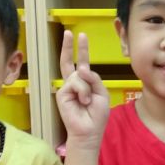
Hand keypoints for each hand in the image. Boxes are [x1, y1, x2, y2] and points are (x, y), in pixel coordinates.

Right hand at [57, 30, 109, 145]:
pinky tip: (82, 102)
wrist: (89, 131)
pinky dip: (82, 92)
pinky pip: (74, 83)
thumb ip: (94, 79)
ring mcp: (67, 87)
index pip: (83, 63)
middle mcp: (74, 83)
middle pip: (69, 61)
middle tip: (69, 33)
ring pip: (78, 75)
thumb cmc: (97, 116)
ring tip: (87, 101)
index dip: (82, 50)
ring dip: (86, 88)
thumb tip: (81, 68)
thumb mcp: (101, 93)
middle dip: (69, 46)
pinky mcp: (62, 93)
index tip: (81, 36)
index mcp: (85, 83)